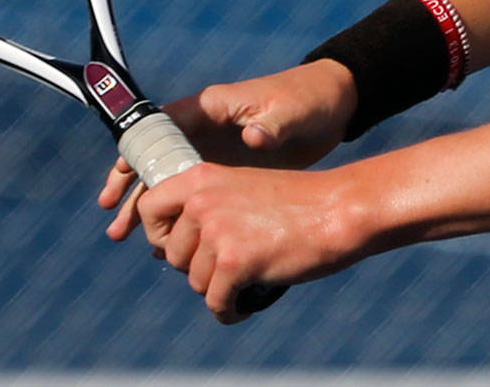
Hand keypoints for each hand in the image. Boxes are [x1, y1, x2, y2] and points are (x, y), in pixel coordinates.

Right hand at [98, 60, 355, 232]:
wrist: (333, 109)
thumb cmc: (309, 101)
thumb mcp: (291, 110)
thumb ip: (271, 123)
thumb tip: (252, 137)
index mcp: (210, 108)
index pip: (159, 128)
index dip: (135, 151)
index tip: (119, 179)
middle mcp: (203, 129)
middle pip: (155, 159)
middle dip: (131, 190)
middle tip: (115, 223)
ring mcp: (212, 151)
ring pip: (168, 181)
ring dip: (145, 207)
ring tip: (122, 236)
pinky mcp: (226, 172)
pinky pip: (190, 196)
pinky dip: (174, 215)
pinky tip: (167, 242)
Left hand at [131, 162, 360, 323]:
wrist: (340, 210)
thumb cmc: (297, 203)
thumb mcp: (243, 188)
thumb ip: (206, 208)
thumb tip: (164, 251)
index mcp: (202, 178)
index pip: (149, 207)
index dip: (159, 233)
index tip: (184, 244)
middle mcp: (203, 202)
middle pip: (172, 255)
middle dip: (198, 267)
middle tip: (229, 264)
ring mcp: (218, 231)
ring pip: (196, 282)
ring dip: (219, 288)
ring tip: (246, 278)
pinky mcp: (235, 262)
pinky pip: (217, 303)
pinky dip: (230, 311)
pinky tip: (246, 304)